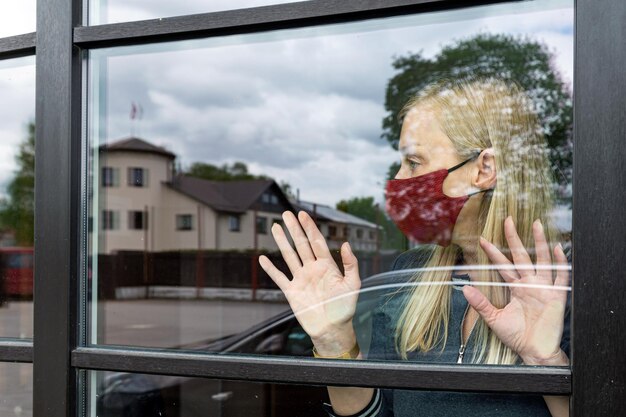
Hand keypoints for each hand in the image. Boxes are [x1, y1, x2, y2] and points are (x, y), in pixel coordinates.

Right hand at [259, 211, 360, 355]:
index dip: (310, 228)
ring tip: (275, 227)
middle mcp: (312, 269)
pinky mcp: (292, 292)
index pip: (316, 242)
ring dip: (282, 242)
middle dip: (294, 229)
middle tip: (286, 214)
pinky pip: (279, 278)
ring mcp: (301, 279)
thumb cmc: (345, 309)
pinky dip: (270, 269)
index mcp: (327, 266)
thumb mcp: (353, 284)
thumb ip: (351, 264)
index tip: (302, 214)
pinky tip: (263, 259)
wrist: (332, 330)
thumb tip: (346, 243)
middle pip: (301, 245)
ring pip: (289, 256)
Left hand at [462, 217, 569, 365]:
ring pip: (541, 260)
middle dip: (514, 238)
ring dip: (539, 243)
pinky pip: (560, 276)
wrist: (534, 352)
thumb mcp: (493, 318)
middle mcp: (530, 284)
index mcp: (515, 288)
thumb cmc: (516, 336)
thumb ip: (480, 303)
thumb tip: (464, 288)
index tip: (482, 239)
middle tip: (508, 220)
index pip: (503, 265)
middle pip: (521, 256)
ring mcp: (544, 288)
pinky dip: (559, 263)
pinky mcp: (556, 296)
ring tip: (536, 224)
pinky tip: (556, 249)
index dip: (493, 253)